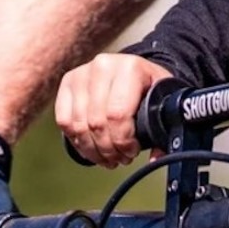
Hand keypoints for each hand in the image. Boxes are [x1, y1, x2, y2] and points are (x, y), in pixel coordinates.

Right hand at [56, 53, 174, 165]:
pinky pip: (65, 121)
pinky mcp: (68, 82)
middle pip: (97, 123)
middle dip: (109, 149)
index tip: (131, 151)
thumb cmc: (150, 87)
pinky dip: (77, 141)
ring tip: (107, 157)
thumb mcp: (163, 102)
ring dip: (93, 150)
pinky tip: (91, 148)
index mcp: (130, 68)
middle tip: (120, 158)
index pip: (118, 115)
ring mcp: (82, 73)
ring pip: (79, 125)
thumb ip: (163, 131)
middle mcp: (103, 66)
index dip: (123, 141)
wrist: (133, 68)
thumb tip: (154, 160)